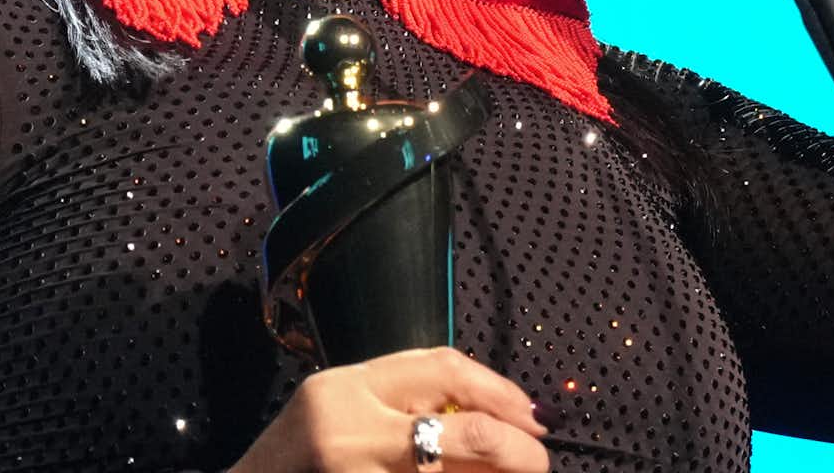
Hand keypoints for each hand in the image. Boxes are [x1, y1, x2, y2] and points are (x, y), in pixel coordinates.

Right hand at [227, 346, 549, 471]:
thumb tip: (504, 417)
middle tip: (538, 463)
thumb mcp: (342, 409)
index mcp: (345, 390)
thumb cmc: (296, 461)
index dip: (500, 393)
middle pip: (469, 438)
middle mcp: (351, 435)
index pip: (442, 370)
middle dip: (520, 454)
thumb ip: (406, 401)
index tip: (534, 418)